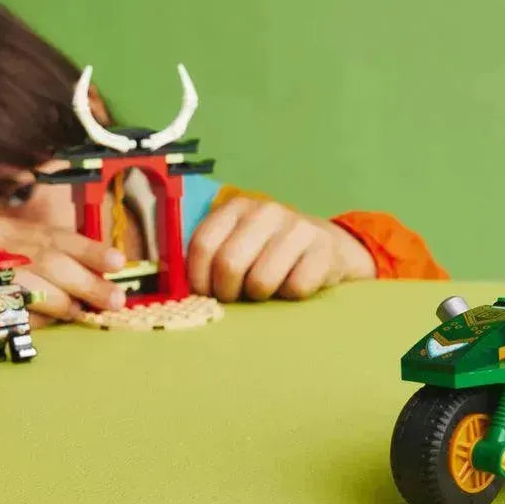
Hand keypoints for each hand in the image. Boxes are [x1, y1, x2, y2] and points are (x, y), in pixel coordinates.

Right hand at [0, 215, 127, 330]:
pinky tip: (45, 323)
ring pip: (26, 289)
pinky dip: (28, 320)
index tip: (118, 263)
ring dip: (62, 303)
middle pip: (46, 263)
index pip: (54, 237)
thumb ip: (40, 253)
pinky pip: (0, 315)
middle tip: (115, 299)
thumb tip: (94, 270)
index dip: (89, 250)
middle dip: (87, 282)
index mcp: (0, 229)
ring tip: (80, 313)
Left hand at [187, 197, 375, 301]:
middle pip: (229, 264)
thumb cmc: (270, 253)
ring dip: (261, 296)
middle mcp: (267, 211)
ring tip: (268, 288)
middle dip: (228, 292)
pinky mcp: (324, 249)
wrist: (327, 247)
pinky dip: (291, 296)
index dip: (199, 279)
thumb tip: (176, 287)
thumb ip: (210, 256)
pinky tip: (294, 283)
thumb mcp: (237, 244)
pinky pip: (295, 288)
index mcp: (237, 207)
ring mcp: (298, 227)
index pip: (203, 245)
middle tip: (238, 295)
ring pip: (261, 281)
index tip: (207, 292)